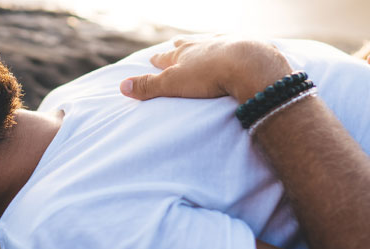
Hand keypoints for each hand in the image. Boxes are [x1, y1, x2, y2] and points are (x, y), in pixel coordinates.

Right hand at [120, 35, 292, 101]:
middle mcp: (202, 44)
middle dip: (180, 47)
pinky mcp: (247, 47)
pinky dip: (232, 47)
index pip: (166, 57)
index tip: (152, 59)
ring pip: (211, 41)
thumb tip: (122, 86)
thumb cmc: (209, 75)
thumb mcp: (173, 83)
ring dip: (205, 44)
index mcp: (184, 54)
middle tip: (176, 44)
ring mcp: (225, 43)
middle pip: (187, 44)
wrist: (247, 63)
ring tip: (203, 45)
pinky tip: (235, 49)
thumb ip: (149, 86)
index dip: (158, 60)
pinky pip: (236, 44)